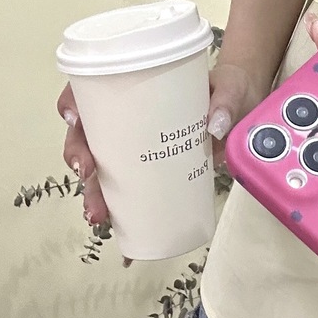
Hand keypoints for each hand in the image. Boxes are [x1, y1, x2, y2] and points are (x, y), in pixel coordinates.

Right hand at [56, 63, 268, 225]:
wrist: (244, 107)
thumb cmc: (228, 88)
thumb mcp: (229, 87)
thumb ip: (225, 101)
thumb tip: (215, 126)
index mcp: (138, 83)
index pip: (91, 87)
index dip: (74, 103)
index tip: (76, 121)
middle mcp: (129, 114)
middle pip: (88, 132)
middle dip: (79, 156)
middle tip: (87, 177)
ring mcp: (138, 144)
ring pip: (100, 165)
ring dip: (92, 191)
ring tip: (98, 214)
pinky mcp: (153, 169)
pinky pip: (127, 190)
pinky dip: (119, 214)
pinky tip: (118, 234)